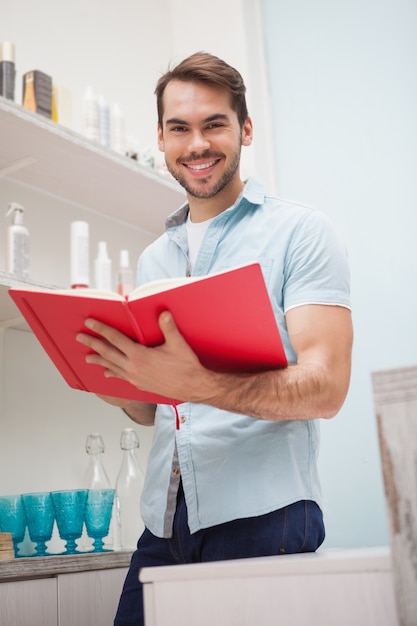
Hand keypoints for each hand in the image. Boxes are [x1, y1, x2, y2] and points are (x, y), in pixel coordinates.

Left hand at [76, 311, 210, 403]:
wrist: (193, 387)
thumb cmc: (187, 367)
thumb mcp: (178, 344)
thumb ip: (168, 327)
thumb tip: (163, 313)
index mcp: (140, 355)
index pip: (115, 339)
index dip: (101, 329)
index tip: (90, 322)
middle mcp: (134, 368)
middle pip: (108, 353)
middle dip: (93, 344)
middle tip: (80, 337)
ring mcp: (136, 378)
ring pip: (112, 367)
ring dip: (98, 360)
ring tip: (87, 357)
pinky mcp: (140, 385)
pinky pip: (121, 377)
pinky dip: (112, 373)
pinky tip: (107, 373)